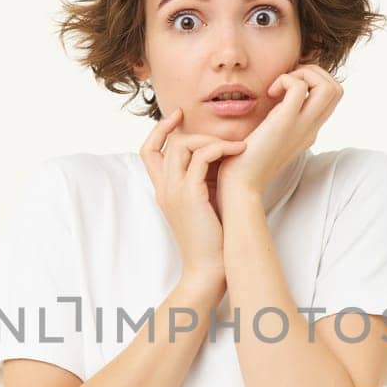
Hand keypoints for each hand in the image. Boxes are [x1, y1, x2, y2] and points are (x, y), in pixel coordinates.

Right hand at [139, 106, 244, 291]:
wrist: (209, 269)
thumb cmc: (211, 240)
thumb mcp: (202, 205)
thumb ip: (202, 181)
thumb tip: (218, 159)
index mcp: (163, 190)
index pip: (148, 150)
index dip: (160, 129)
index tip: (179, 116)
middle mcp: (163, 188)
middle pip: (168, 143)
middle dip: (194, 132)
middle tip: (223, 139)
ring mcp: (174, 191)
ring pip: (183, 145)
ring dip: (211, 140)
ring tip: (236, 147)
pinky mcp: (190, 195)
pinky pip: (202, 156)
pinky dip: (220, 148)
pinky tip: (238, 152)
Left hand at [215, 64, 342, 206]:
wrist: (241, 185)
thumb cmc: (247, 163)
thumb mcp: (270, 137)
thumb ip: (279, 120)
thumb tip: (274, 100)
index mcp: (309, 130)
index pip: (332, 98)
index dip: (314, 81)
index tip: (288, 87)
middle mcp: (311, 128)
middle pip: (337, 89)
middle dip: (314, 73)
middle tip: (286, 82)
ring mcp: (302, 126)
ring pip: (329, 87)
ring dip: (304, 75)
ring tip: (280, 86)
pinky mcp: (285, 123)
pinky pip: (299, 87)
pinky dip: (286, 80)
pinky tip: (270, 93)